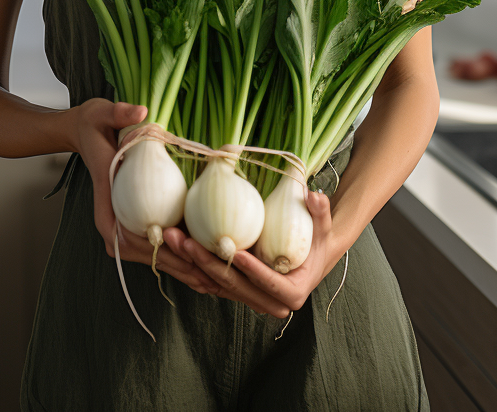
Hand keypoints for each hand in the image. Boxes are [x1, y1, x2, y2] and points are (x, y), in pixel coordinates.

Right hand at [73, 98, 219, 295]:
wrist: (84, 132)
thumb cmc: (94, 125)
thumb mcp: (104, 114)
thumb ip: (120, 113)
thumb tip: (142, 111)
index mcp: (105, 206)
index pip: (133, 238)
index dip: (162, 250)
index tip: (190, 257)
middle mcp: (112, 224)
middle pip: (148, 254)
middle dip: (180, 267)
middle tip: (213, 279)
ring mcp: (122, 227)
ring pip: (154, 256)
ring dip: (183, 269)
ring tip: (214, 282)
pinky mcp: (133, 224)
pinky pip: (157, 246)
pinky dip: (179, 258)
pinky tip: (204, 266)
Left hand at [166, 189, 340, 318]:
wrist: (309, 257)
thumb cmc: (317, 240)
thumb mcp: (323, 227)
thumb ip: (321, 212)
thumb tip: (315, 195)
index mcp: (291, 293)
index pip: (268, 283)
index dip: (252, 270)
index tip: (235, 252)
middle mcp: (268, 303)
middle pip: (233, 285)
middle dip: (207, 264)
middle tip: (186, 241)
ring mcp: (248, 298)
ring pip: (215, 284)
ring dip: (191, 263)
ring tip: (172, 239)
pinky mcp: (233, 290)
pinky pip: (209, 280)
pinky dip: (191, 265)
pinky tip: (174, 246)